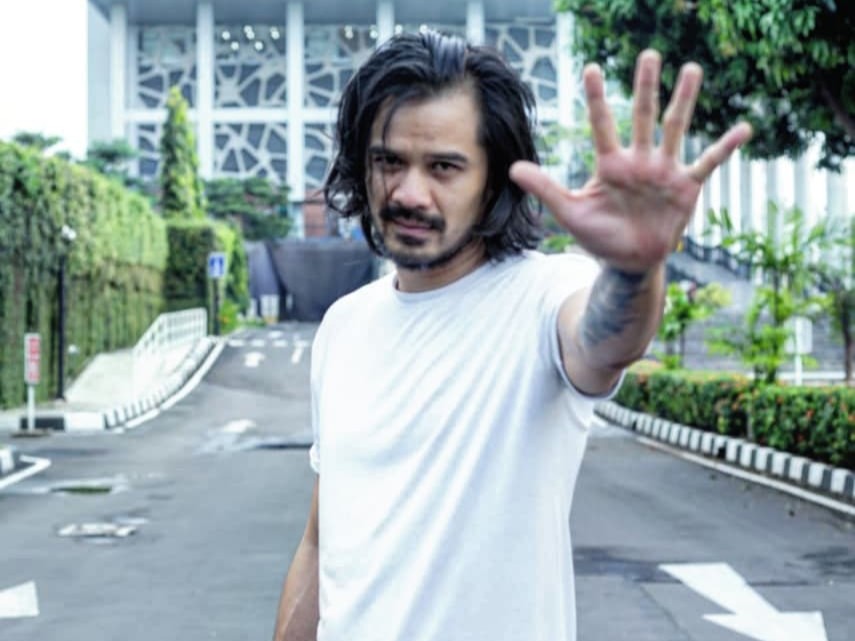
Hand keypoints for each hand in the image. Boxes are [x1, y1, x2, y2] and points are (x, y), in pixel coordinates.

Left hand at [510, 50, 751, 273]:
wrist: (628, 261)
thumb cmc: (599, 236)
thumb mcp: (570, 212)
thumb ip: (546, 189)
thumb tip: (513, 168)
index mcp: (610, 164)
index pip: (601, 124)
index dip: (596, 98)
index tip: (591, 68)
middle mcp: (638, 160)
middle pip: (641, 116)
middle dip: (644, 86)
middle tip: (648, 55)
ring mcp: (664, 170)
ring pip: (676, 128)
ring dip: (684, 100)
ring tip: (692, 69)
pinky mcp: (686, 187)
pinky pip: (708, 163)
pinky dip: (725, 147)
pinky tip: (744, 128)